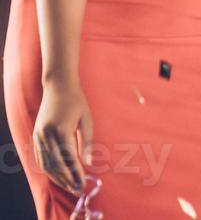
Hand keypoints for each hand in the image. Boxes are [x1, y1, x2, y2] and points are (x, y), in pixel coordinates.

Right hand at [33, 80, 91, 194]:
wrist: (58, 87)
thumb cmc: (76, 101)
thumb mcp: (86, 120)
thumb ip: (87, 142)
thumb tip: (89, 162)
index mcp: (60, 131)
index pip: (68, 159)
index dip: (75, 174)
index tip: (83, 184)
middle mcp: (46, 136)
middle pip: (56, 165)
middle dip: (66, 179)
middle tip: (76, 189)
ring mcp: (38, 137)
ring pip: (45, 164)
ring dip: (56, 177)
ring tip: (68, 186)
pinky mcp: (35, 137)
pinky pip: (39, 158)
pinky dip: (48, 169)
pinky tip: (56, 175)